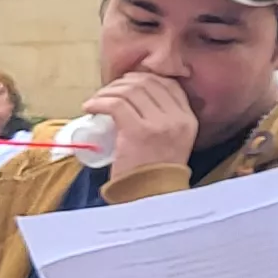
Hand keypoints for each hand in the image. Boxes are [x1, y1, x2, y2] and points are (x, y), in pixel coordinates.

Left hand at [78, 72, 198, 176]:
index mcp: (188, 118)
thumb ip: (163, 120)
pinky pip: (115, 105)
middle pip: (147, 83)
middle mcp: (178, 118)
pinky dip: (98, 102)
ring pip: (129, 91)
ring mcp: (159, 124)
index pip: (167, 84)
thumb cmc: (153, 173)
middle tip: (106, 93)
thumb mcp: (170, 141)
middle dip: (122, 83)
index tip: (125, 85)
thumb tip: (134, 95)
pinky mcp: (138, 132)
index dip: (143, 78)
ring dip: (107, 92)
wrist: (149, 198)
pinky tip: (90, 107)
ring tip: (96, 101)